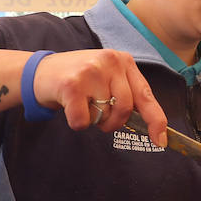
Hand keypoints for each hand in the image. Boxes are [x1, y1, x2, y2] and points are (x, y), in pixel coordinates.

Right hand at [33, 50, 167, 145]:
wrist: (40, 71)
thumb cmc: (78, 80)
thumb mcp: (107, 78)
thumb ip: (127, 94)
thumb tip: (153, 126)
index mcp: (123, 61)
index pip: (146, 95)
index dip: (156, 120)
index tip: (160, 139)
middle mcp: (110, 61)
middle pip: (125, 109)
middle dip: (113, 122)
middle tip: (99, 116)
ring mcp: (91, 71)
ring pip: (105, 116)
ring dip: (93, 120)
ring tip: (82, 103)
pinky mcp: (72, 84)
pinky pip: (83, 121)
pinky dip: (77, 123)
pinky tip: (69, 106)